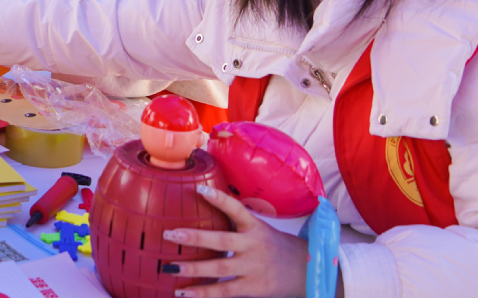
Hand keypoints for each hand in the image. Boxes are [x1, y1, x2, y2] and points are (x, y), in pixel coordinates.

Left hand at [161, 185, 311, 297]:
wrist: (308, 271)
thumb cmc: (275, 247)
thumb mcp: (260, 229)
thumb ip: (236, 223)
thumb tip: (203, 204)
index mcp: (255, 227)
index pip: (237, 209)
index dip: (219, 199)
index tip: (199, 190)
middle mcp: (253, 246)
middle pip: (221, 241)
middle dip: (194, 237)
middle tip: (170, 233)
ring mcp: (253, 268)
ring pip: (219, 268)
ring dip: (192, 269)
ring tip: (169, 267)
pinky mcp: (253, 288)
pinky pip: (224, 291)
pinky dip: (203, 293)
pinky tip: (183, 292)